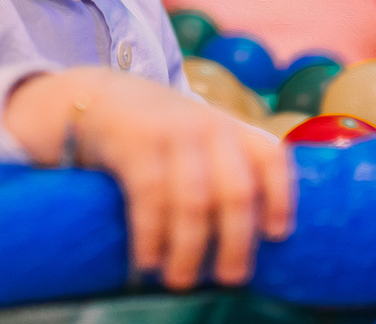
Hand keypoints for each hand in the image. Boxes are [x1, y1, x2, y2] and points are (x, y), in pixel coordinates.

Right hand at [3, 68, 294, 290]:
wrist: (94, 96)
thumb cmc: (153, 127)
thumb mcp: (195, 131)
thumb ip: (223, 162)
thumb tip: (252, 228)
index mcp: (229, 126)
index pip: (270, 157)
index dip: (281, 197)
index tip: (276, 235)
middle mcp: (207, 127)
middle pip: (235, 191)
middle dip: (236, 241)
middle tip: (230, 278)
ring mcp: (171, 133)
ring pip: (193, 202)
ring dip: (190, 248)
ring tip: (180, 279)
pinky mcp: (135, 144)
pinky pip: (150, 198)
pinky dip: (151, 236)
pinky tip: (147, 260)